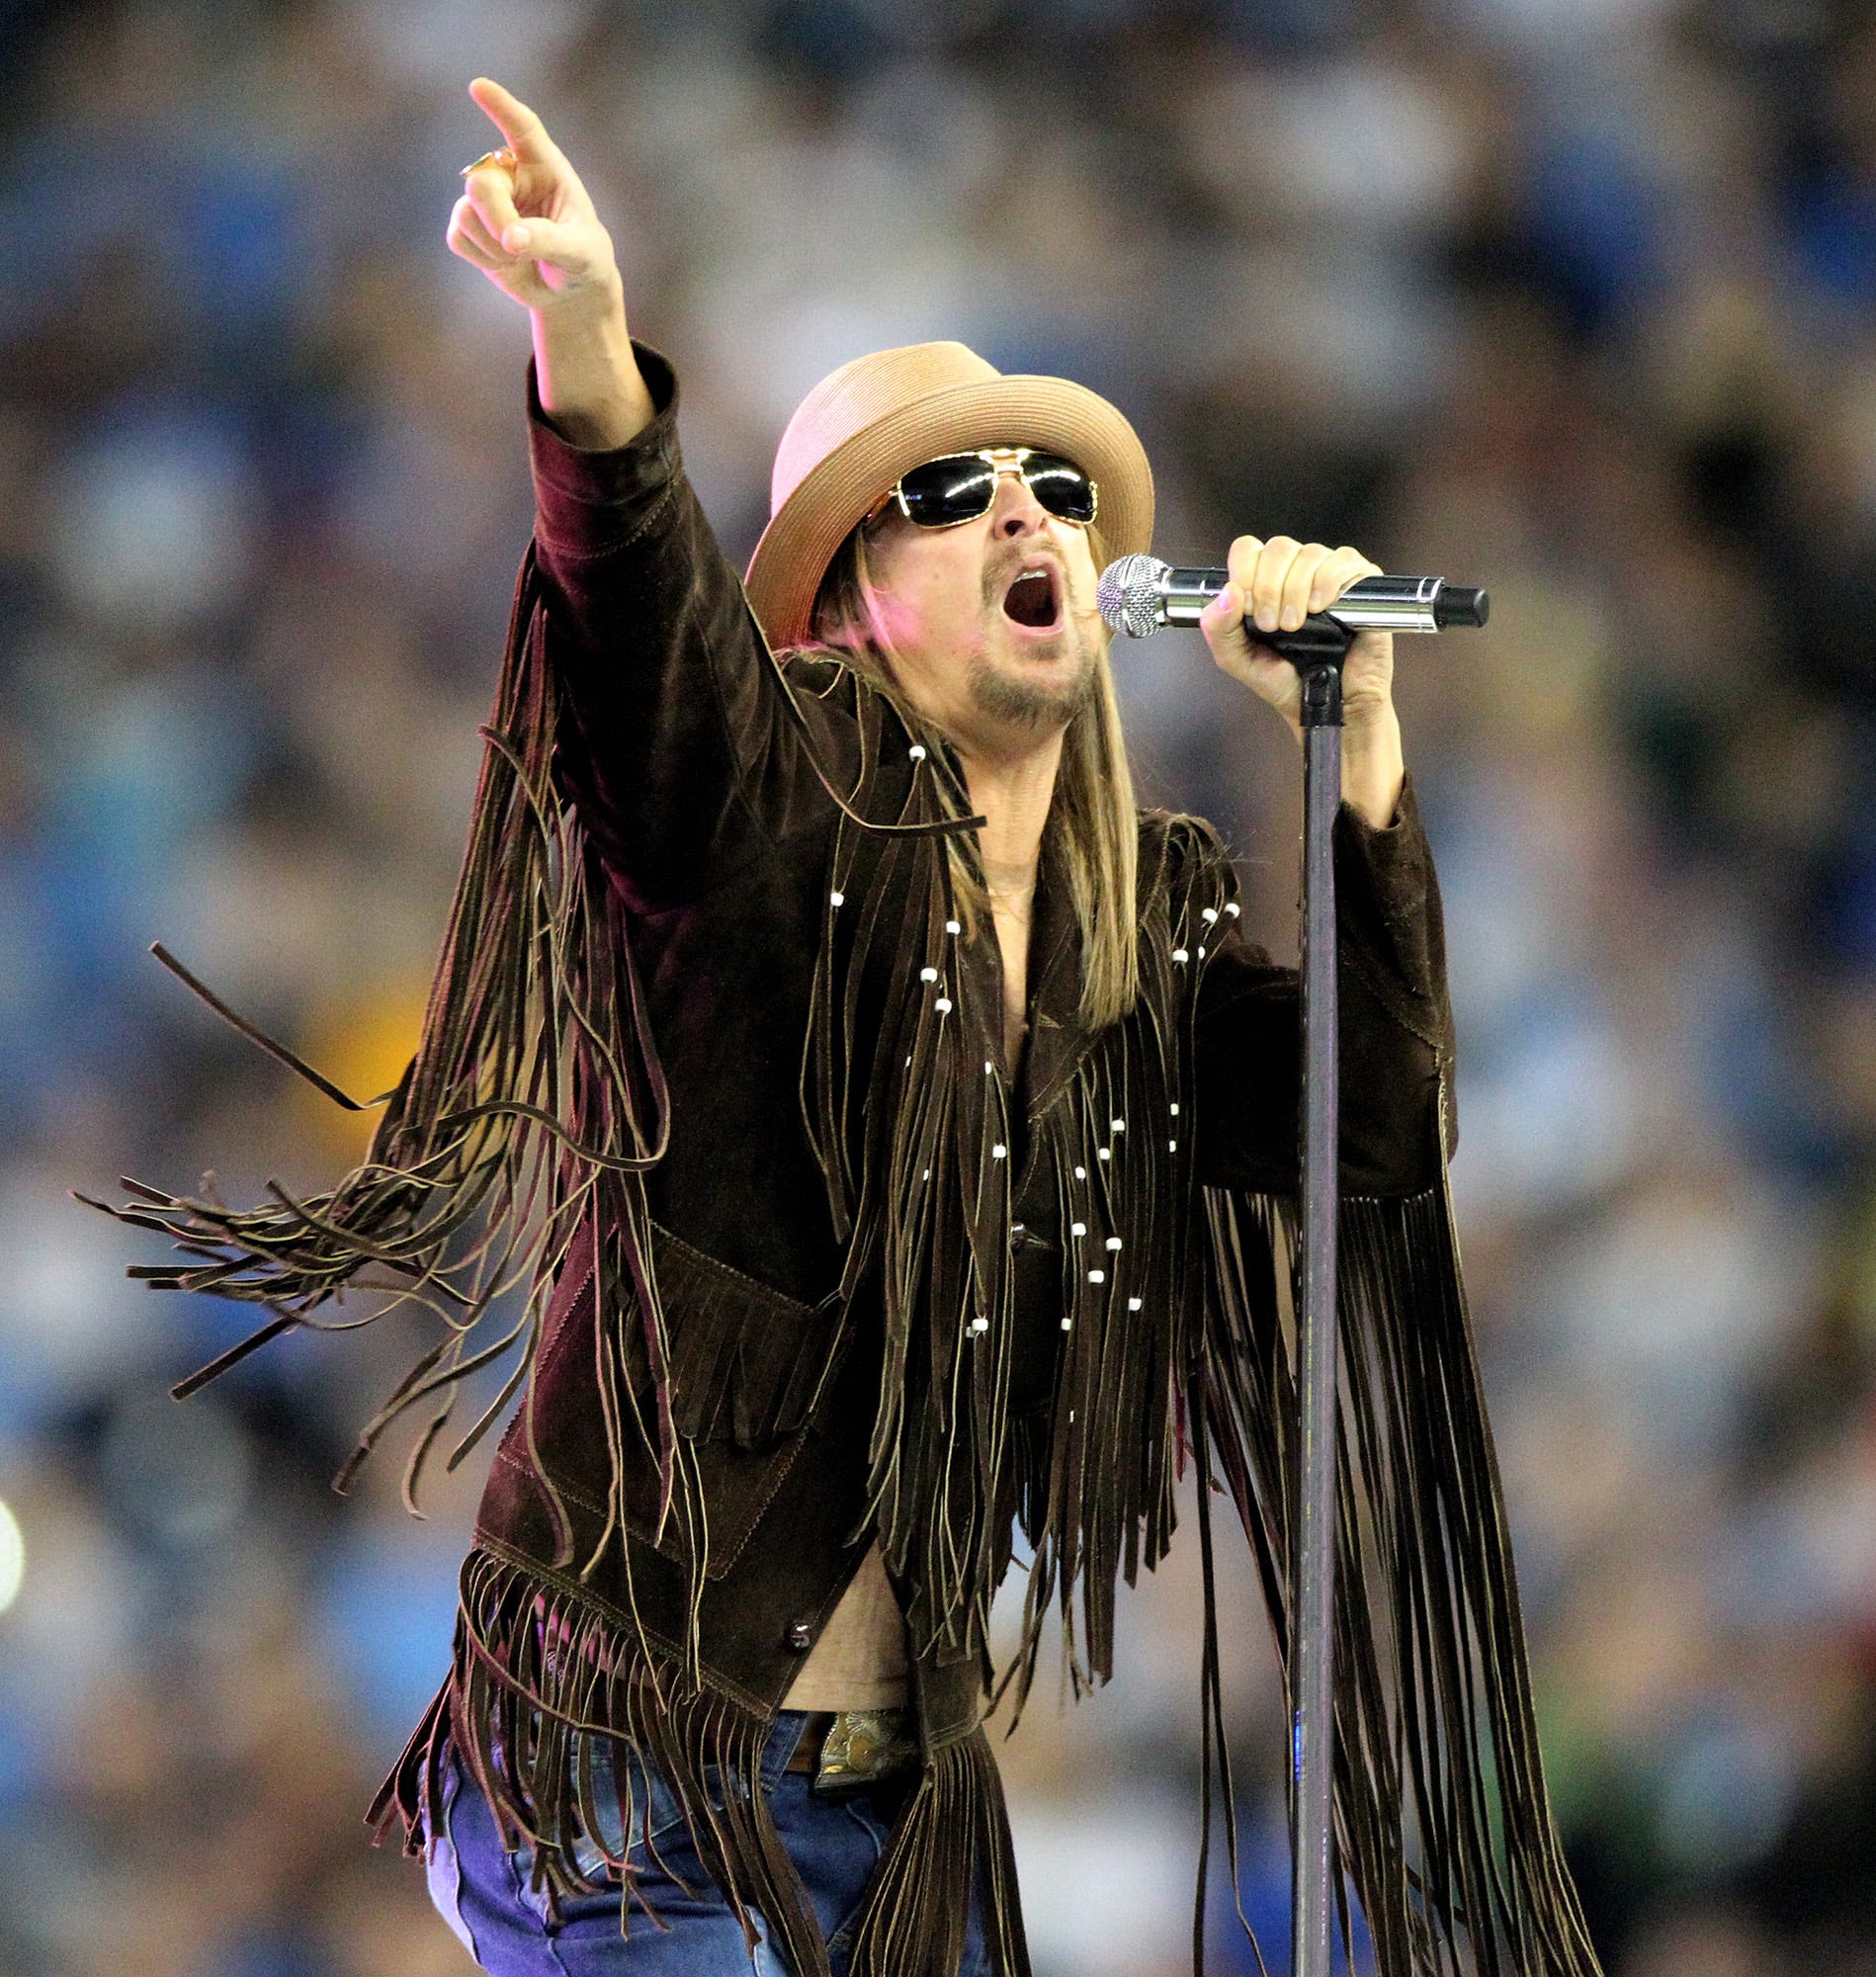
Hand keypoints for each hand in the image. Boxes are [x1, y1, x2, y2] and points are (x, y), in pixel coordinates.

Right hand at [448, 78, 620, 313]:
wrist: (570, 293)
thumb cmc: (585, 261)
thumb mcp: (579, 252)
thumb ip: (548, 240)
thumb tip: (510, 239)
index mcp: (546, 168)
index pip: (524, 129)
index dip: (501, 107)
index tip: (478, 86)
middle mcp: (514, 177)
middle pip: (481, 182)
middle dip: (495, 218)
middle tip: (514, 246)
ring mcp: (490, 202)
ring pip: (466, 213)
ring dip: (491, 245)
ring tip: (520, 256)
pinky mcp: (473, 227)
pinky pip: (457, 237)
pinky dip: (480, 257)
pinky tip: (503, 262)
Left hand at [1198, 535, 1395, 737]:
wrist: (1327, 705)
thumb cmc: (1287, 682)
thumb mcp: (1237, 660)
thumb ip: (1218, 628)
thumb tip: (1227, 592)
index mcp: (1265, 583)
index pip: (1249, 550)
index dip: (1245, 574)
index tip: (1249, 609)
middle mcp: (1296, 573)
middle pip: (1278, 547)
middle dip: (1269, 587)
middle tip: (1273, 625)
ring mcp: (1329, 575)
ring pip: (1310, 553)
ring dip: (1296, 590)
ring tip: (1297, 625)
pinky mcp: (1360, 582)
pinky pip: (1344, 560)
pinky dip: (1328, 581)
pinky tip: (1320, 608)